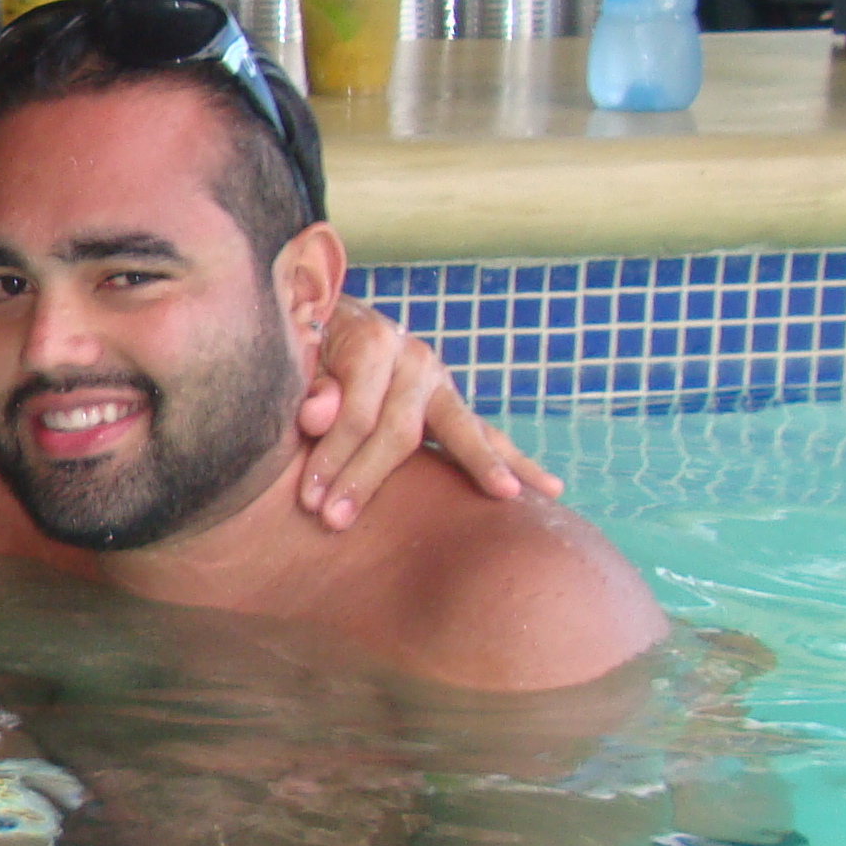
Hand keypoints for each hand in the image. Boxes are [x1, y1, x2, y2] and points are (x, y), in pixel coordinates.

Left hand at [293, 308, 561, 526]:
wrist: (325, 324)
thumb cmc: (304, 350)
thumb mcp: (297, 358)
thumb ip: (308, 384)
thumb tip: (316, 415)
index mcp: (373, 340)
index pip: (358, 411)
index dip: (333, 457)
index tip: (309, 500)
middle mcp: (414, 358)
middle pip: (400, 429)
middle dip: (366, 478)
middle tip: (335, 521)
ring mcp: (439, 382)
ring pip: (461, 429)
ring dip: (477, 466)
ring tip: (505, 495)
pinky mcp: (449, 405)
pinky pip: (484, 436)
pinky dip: (513, 461)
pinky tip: (549, 489)